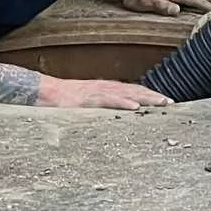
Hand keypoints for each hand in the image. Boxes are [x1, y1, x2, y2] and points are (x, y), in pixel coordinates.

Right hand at [37, 76, 170, 108]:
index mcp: (103, 90)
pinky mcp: (85, 99)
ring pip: (125, 92)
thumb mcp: (84, 107)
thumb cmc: (60, 102)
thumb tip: (110, 122)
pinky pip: (106, 100)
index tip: (165, 102)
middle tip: (171, 103)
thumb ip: (98, 111)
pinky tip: (134, 106)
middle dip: (152, 96)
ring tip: (161, 103)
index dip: (148, 95)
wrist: (39, 92)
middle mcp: (102, 88)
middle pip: (133, 89)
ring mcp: (94, 92)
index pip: (131, 90)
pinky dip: (122, 101)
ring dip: (144, 97)